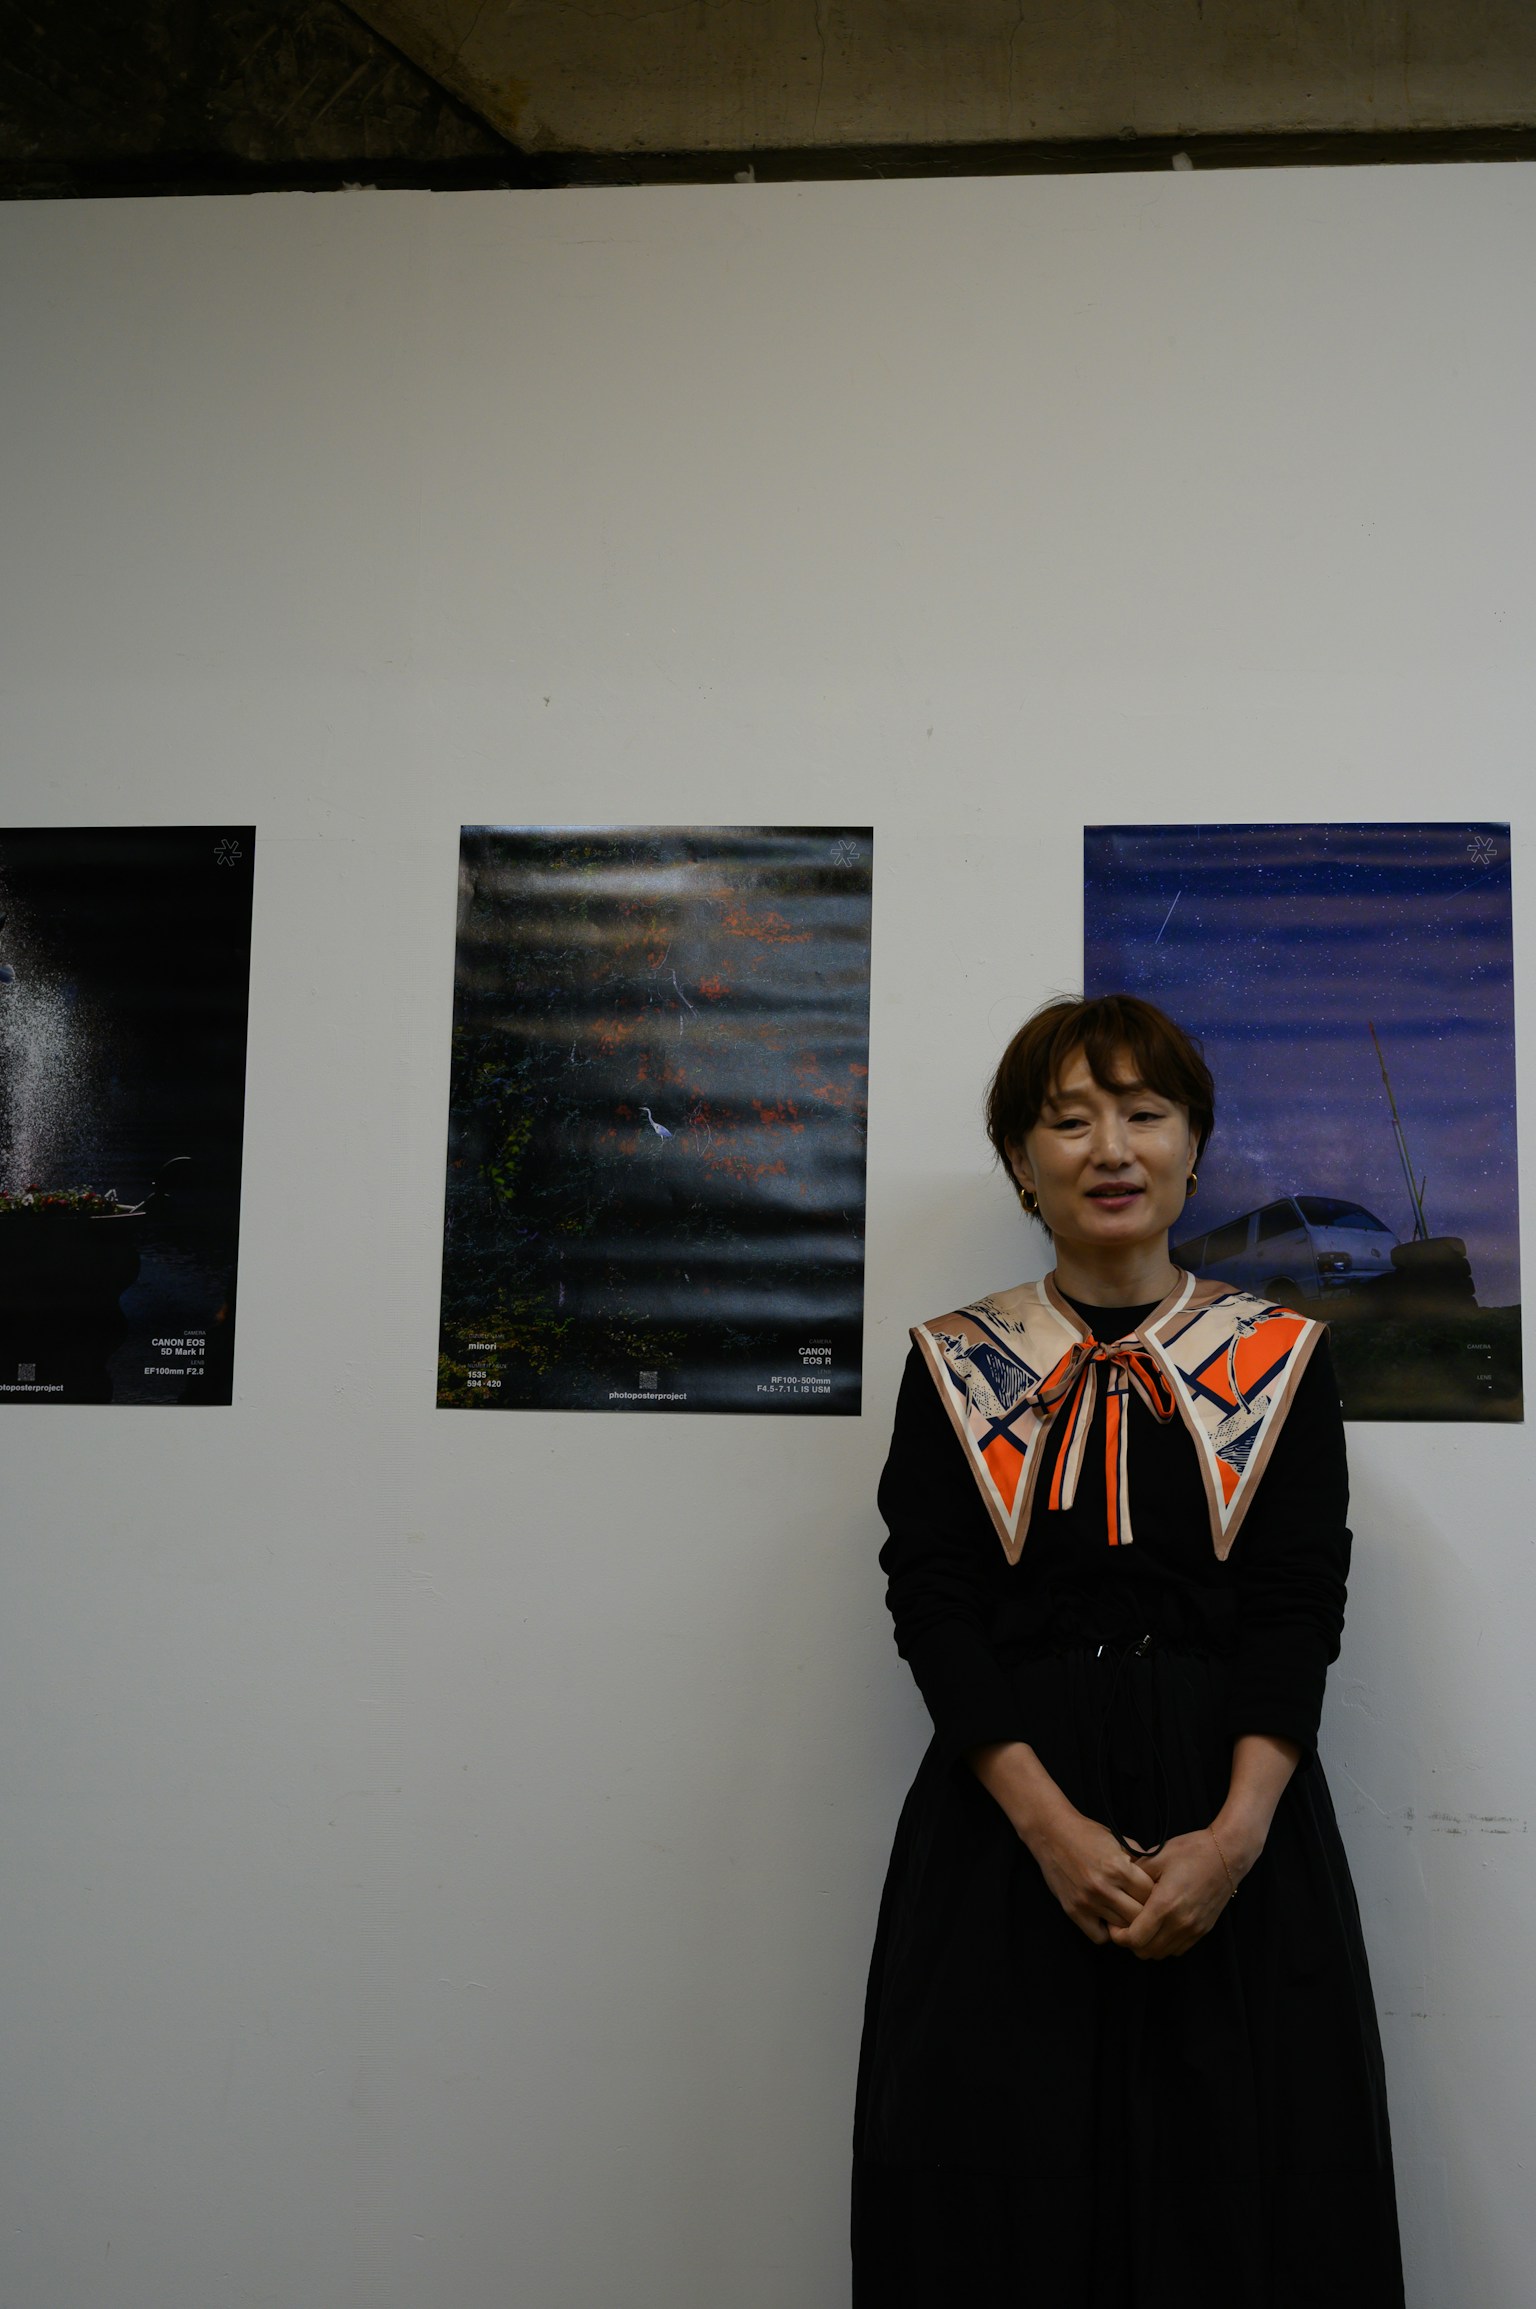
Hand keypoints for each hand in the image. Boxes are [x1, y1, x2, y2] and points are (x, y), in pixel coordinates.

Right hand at [1019, 1802, 1157, 1946]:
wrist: (1051, 1832)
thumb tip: (1161, 1879)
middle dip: (1145, 1912)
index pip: (1150, 1895)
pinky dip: (1106, 1932)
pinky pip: (1099, 1937)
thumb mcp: (1118, 1841)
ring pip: (1121, 1928)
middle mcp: (1103, 1887)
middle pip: (1139, 1915)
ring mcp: (1087, 1901)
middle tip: (1143, 1907)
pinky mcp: (1074, 1911)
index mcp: (1118, 1868)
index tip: (1154, 1894)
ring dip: (1126, 1923)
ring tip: (1126, 1913)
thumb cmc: (1088, 1835)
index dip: (1155, 1894)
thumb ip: (1140, 1859)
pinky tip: (1107, 1918)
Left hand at [1106, 1829, 1233, 1960]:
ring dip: (1147, 1945)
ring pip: (1161, 1954)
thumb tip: (1118, 1885)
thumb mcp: (1157, 1856)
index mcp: (1165, 1904)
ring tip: (1141, 1925)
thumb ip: (1134, 1874)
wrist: (1226, 1855)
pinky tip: (1160, 1926)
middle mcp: (1180, 1923)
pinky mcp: (1202, 1931)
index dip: (1119, 1935)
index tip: (1114, 1922)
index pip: (1135, 1938)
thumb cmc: (1191, 1851)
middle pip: (1146, 1952)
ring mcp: (1193, 1929)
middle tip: (1124, 1924)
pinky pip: (1177, 1949)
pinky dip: (1164, 1944)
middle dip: (1130, 1942)